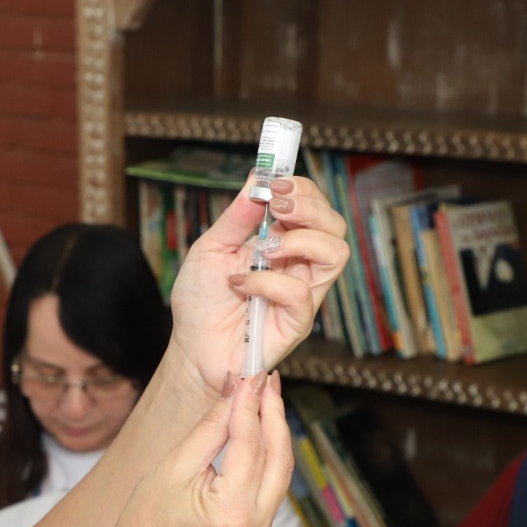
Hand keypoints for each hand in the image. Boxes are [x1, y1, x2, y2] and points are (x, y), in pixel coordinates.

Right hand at [106, 373, 293, 526]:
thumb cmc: (146, 520)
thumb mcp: (175, 466)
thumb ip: (211, 428)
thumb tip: (235, 393)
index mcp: (231, 510)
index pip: (250, 444)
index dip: (250, 404)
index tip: (250, 374)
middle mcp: (255, 524)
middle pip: (279, 456)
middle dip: (274, 414)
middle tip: (266, 379)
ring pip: (282, 470)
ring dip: (275, 431)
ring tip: (266, 396)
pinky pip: (273, 484)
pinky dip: (270, 454)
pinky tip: (262, 429)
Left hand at [168, 176, 347, 392]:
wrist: (191, 349)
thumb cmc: (201, 302)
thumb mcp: (211, 248)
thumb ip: (236, 216)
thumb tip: (257, 177)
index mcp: (283, 244)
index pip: (314, 208)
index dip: (303, 189)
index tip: (275, 183)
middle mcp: (299, 266)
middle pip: (334, 225)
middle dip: (310, 206)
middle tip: (277, 207)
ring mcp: (302, 294)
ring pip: (336, 253)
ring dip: (301, 239)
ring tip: (265, 248)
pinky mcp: (297, 322)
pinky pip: (301, 293)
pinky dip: (268, 282)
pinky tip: (242, 285)